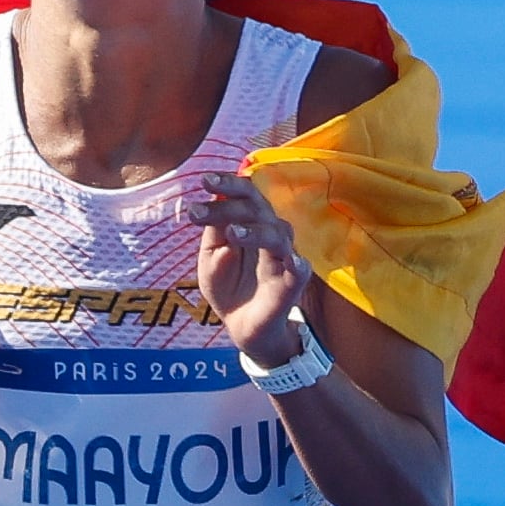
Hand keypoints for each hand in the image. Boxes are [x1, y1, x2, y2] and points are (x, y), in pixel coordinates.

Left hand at [189, 172, 312, 366]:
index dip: (227, 183)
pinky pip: (300, 268)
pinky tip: (290, 259)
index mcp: (249, 222)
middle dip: (232, 200)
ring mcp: (283, 256)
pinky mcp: (293, 282)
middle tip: (203, 200)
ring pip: (277, 232)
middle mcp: (268, 232)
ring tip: (231, 233)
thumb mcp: (210, 258)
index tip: (204, 181)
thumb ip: (213, 235)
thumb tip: (220, 206)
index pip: (244, 194)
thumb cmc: (226, 285)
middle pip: (258, 206)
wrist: (240, 325)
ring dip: (254, 230)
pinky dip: (296, 262)